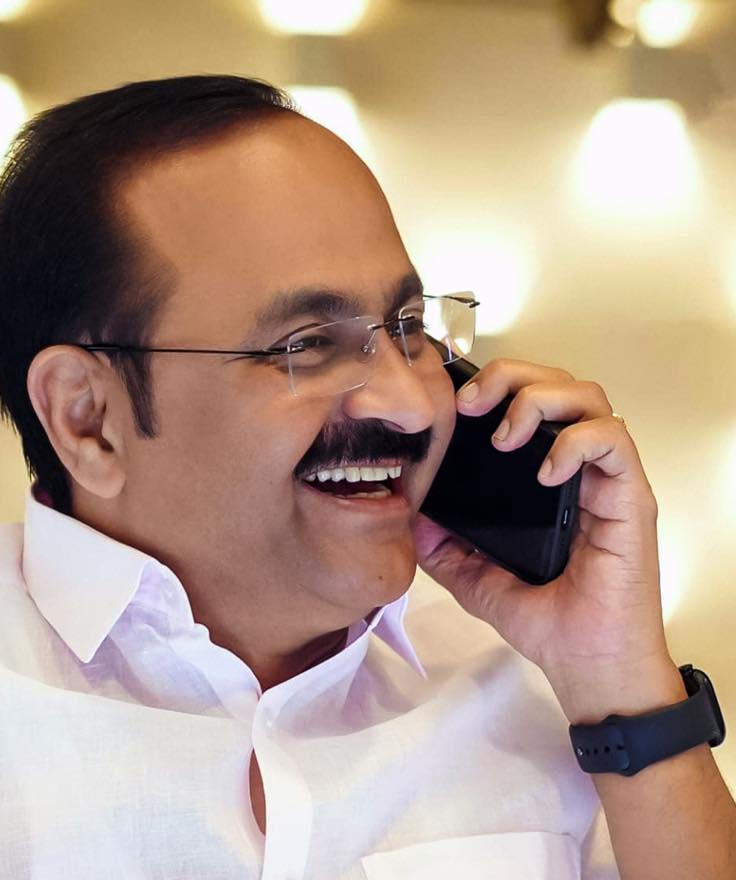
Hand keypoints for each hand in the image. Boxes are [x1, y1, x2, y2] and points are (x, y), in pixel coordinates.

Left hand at [410, 358, 679, 719]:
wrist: (587, 665)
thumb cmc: (547, 620)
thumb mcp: (476, 579)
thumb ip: (443, 548)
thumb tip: (412, 517)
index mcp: (546, 477)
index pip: (531, 401)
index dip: (496, 385)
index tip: (456, 403)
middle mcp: (579, 468)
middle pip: (560, 383)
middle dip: (512, 376)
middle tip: (473, 404)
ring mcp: (606, 480)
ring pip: (590, 397)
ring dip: (541, 399)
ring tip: (506, 436)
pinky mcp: (629, 498)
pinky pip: (613, 441)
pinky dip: (575, 441)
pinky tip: (545, 469)